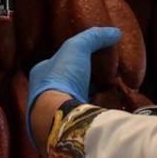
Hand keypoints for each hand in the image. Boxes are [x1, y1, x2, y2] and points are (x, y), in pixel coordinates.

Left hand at [27, 26, 121, 147]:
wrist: (58, 115)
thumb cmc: (62, 77)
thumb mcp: (77, 47)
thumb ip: (94, 37)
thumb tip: (115, 32)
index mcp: (41, 73)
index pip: (61, 61)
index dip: (78, 57)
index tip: (94, 56)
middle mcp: (44, 93)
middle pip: (71, 80)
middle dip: (87, 78)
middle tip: (105, 74)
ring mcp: (55, 111)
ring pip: (78, 98)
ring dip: (92, 94)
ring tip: (110, 89)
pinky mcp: (66, 125)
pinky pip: (84, 113)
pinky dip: (95, 108)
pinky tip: (107, 104)